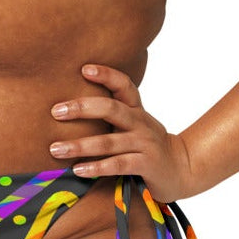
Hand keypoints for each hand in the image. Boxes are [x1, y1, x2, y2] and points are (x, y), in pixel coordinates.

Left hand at [49, 63, 192, 202]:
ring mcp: (145, 143)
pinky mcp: (147, 165)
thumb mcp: (133, 124)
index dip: (106, 74)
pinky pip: (118, 164)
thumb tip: (69, 107)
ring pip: (109, 141)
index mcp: (136, 109)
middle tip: (56, 111)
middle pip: (111, 109)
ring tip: (56, 149)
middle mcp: (141, 122)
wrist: (182, 169)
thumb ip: (111, 115)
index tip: (84, 69)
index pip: (123, 85)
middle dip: (82, 108)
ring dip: (80, 145)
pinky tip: (78, 169)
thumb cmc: (147, 145)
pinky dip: (97, 167)